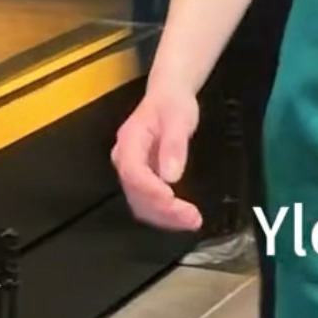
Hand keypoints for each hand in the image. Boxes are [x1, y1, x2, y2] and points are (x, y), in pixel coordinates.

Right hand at [111, 83, 201, 231]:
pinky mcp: (141, 179)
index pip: (133, 173)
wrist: (168, 96)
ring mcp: (131, 171)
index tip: (174, 201)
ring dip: (164, 217)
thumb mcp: (179, 118)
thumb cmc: (173, 103)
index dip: (152, 191)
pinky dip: (164, 214)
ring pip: (140, 203)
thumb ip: (174, 145)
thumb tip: (171, 176)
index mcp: (129, 142)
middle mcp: (124, 160)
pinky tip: (183, 217)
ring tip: (192, 221)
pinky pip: (147, 202)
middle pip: (136, 194)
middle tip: (193, 219)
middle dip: (163, 211)